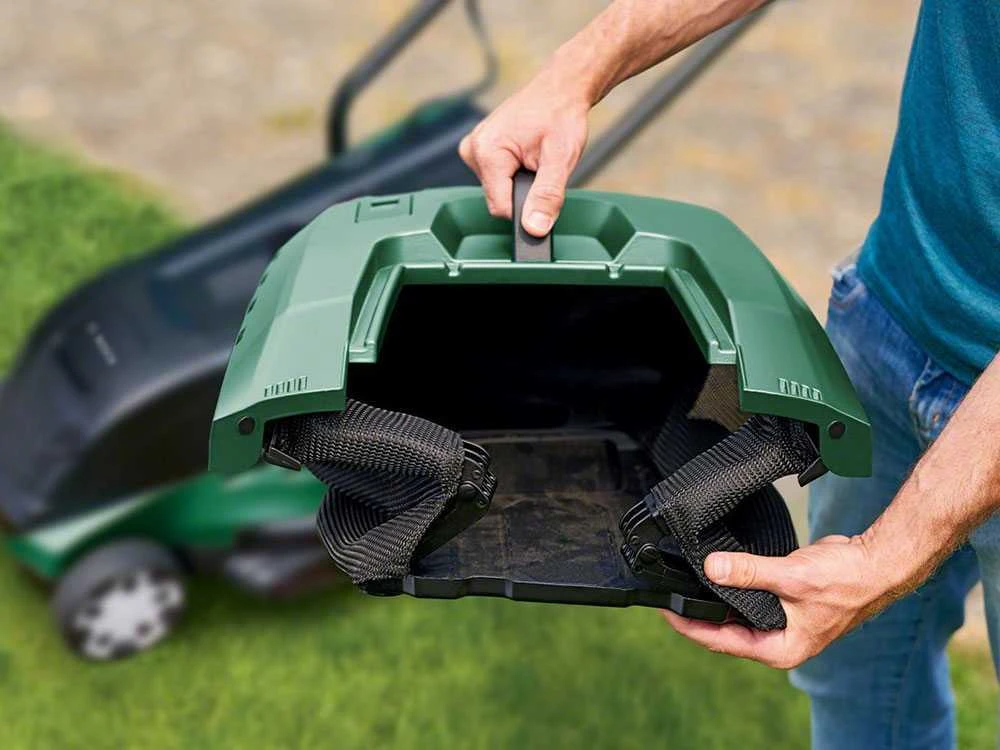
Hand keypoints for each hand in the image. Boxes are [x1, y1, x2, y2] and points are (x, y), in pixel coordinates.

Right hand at [459, 64, 590, 236]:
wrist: (560, 90)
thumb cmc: (561, 115)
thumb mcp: (560, 159)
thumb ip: (547, 196)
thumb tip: (535, 229)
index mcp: (486, 151)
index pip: (501, 208)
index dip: (527, 208)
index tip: (544, 193)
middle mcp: (473, 150)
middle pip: (499, 200)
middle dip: (524, 191)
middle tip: (542, 166)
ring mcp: (473, 150)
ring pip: (499, 191)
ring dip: (521, 182)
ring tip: (536, 157)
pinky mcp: (480, 151)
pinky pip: (497, 179)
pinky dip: (515, 174)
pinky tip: (527, 156)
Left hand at [663, 535, 899, 668]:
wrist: (876, 564)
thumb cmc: (846, 580)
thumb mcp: (790, 576)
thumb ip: (748, 573)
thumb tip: (712, 568)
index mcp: (779, 649)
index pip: (721, 642)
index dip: (689, 626)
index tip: (665, 611)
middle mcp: (778, 641)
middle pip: (724, 631)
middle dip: (696, 614)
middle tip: (667, 594)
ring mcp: (781, 623)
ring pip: (735, 614)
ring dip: (713, 600)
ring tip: (683, 584)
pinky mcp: (783, 603)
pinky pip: (747, 598)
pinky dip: (731, 588)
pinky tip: (714, 574)